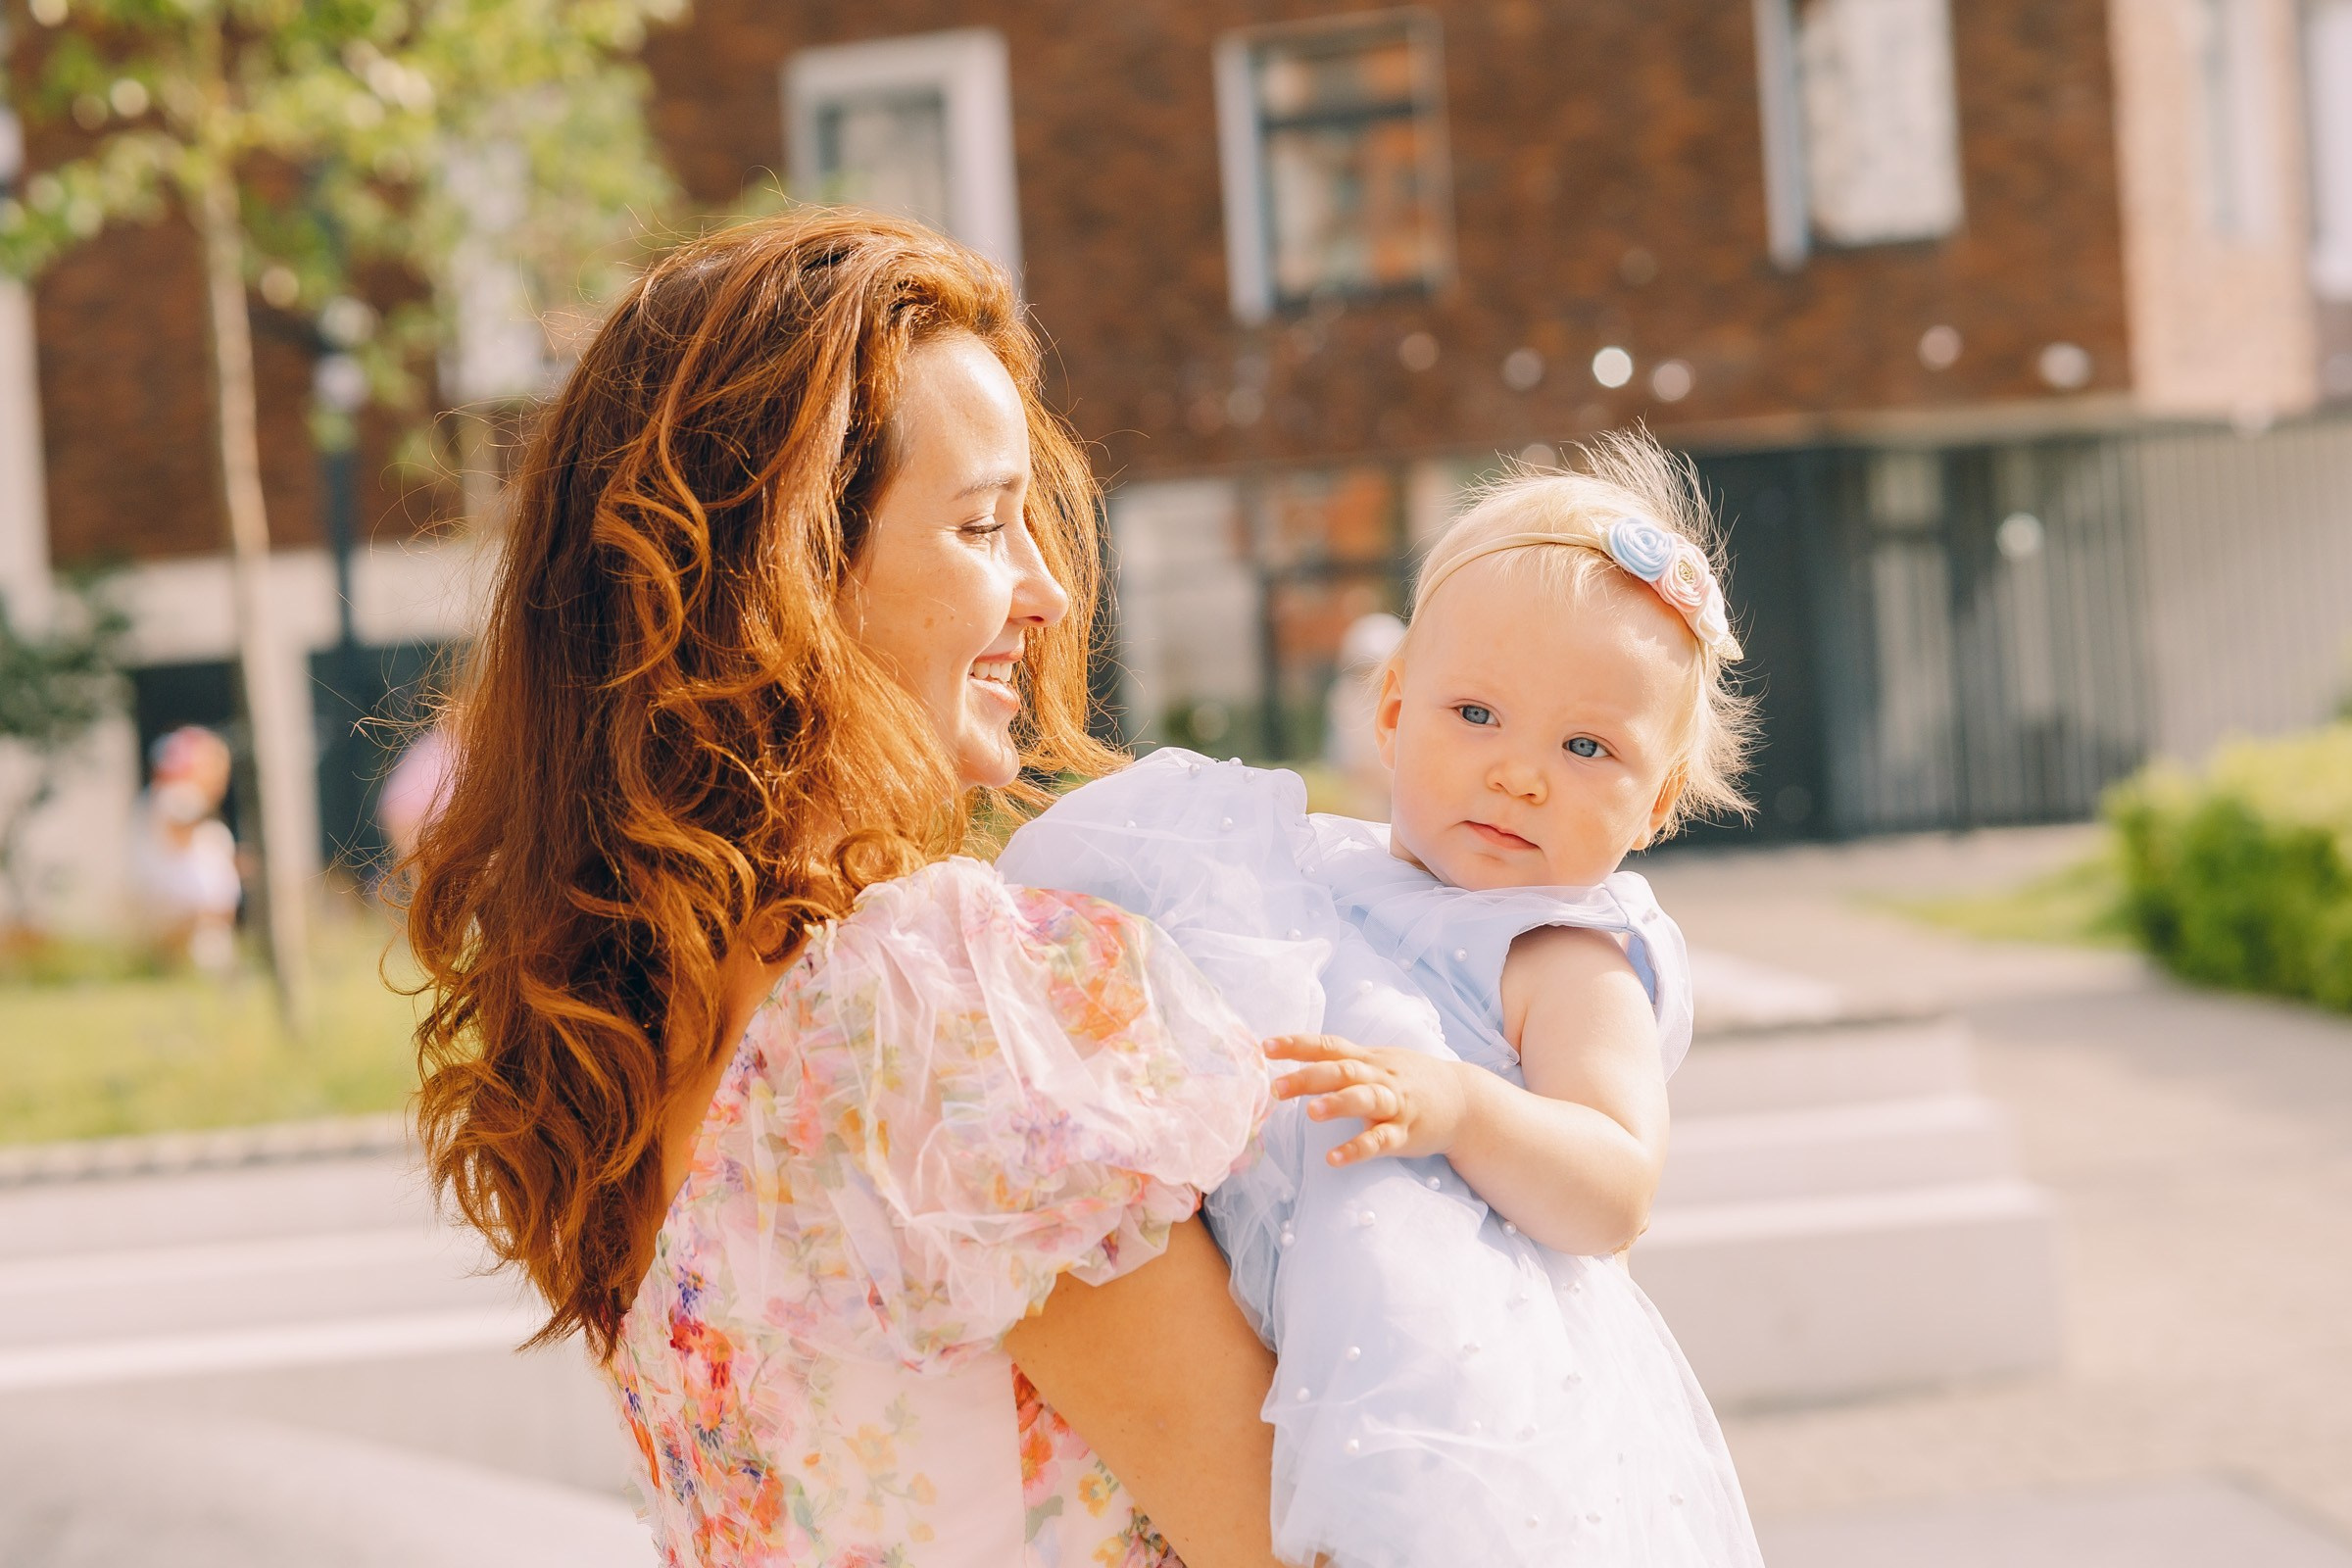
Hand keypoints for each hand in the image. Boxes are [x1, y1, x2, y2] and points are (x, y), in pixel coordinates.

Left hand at [1263, 1034, 1473, 1166]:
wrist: (1464, 1101)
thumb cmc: (1410, 1080)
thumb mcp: (1378, 1062)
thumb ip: (1341, 1061)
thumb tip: (1296, 1058)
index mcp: (1367, 1059)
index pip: (1328, 1046)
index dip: (1297, 1045)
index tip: (1265, 1047)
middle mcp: (1379, 1077)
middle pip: (1343, 1071)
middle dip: (1309, 1078)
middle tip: (1277, 1088)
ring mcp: (1394, 1105)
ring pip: (1366, 1100)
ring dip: (1338, 1104)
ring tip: (1312, 1113)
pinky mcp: (1405, 1133)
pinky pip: (1380, 1140)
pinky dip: (1358, 1149)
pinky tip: (1335, 1158)